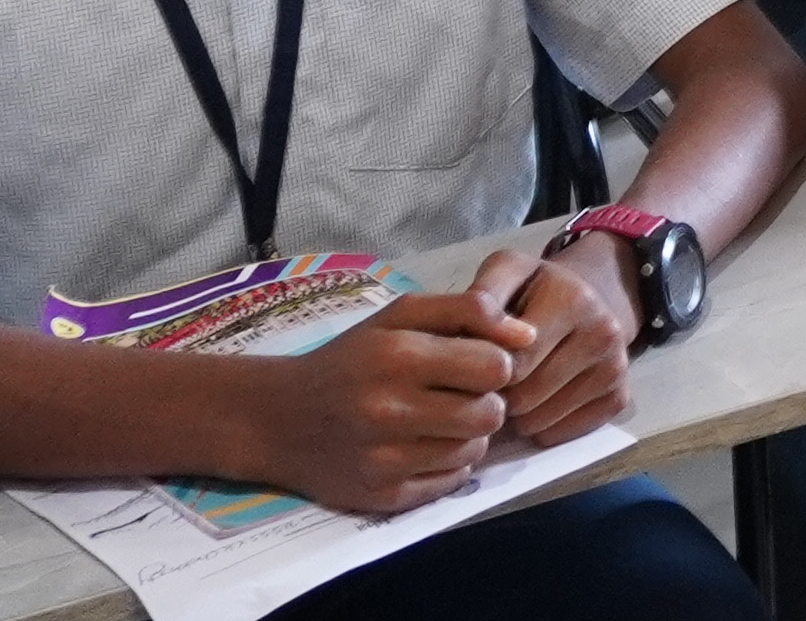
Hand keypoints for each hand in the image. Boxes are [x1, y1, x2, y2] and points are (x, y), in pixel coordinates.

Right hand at [234, 286, 530, 512]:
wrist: (277, 420)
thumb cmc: (349, 359)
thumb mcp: (399, 316)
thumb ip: (467, 310)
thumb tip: (528, 335)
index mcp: (396, 356)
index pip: (493, 366)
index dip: (494, 364)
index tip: (473, 364)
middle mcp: (389, 410)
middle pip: (490, 413)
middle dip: (486, 401)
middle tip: (460, 395)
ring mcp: (385, 459)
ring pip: (474, 450)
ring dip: (468, 434)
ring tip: (438, 419)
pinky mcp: (383, 497)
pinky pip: (452, 482)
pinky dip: (448, 464)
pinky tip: (422, 446)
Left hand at [463, 241, 640, 450]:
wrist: (591, 296)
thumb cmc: (536, 289)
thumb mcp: (506, 272)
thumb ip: (482, 299)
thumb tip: (483, 339)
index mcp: (573, 300)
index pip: (512, 363)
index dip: (484, 369)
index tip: (477, 359)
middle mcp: (604, 334)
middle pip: (525, 397)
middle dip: (500, 393)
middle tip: (493, 378)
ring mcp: (615, 369)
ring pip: (539, 422)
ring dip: (517, 414)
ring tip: (515, 387)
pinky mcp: (618, 398)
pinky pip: (559, 435)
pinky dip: (540, 425)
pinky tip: (538, 400)